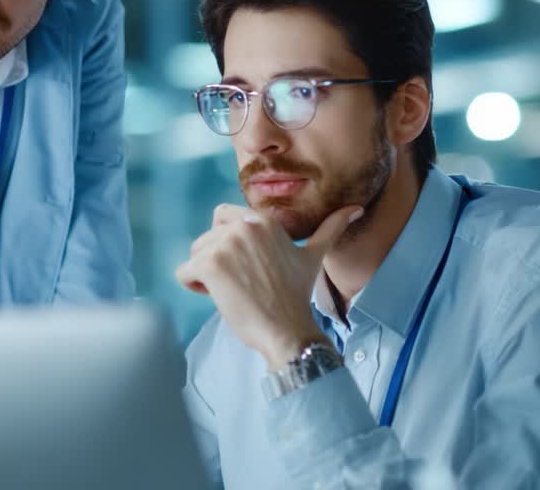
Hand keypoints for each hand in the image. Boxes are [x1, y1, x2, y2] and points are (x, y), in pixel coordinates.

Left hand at [176, 203, 362, 368]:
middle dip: (215, 260)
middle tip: (240, 282)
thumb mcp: (313, 256)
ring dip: (204, 276)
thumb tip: (355, 209)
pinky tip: (218, 297)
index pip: (222, 218)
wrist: (288, 330)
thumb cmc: (296, 296)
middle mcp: (243, 225)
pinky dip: (193, 287)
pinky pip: (183, 273)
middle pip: (206, 237)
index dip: (229, 244)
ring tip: (232, 291)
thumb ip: (330, 229)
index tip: (247, 267)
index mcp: (262, 219)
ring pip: (194, 255)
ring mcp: (225, 244)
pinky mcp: (210, 265)